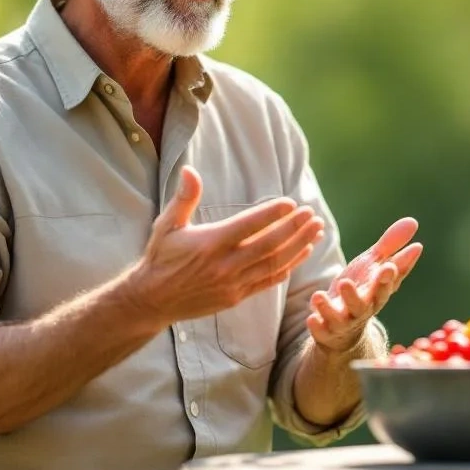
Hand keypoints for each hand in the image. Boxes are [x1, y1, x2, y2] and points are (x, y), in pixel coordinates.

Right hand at [123, 166, 324, 327]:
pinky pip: (268, 281)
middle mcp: (224, 264)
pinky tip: (302, 253)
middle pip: (269, 245)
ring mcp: (233, 283)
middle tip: (312, 215)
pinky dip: (287, 267)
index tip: (291, 203)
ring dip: (298, 247)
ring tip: (316, 231)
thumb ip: (184, 198)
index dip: (272, 214)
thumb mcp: (167, 225)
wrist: (152, 300)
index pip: (248, 226)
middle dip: (294, 229)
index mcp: (210, 243)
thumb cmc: (160, 257)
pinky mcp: (236, 297)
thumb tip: (189, 170)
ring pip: (274, 264)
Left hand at [307, 217, 422, 351]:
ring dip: (329, 309)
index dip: (389, 277)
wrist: (345, 328)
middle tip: (346, 283)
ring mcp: (343, 322)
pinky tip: (311, 318)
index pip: (386, 285)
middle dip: (356, 295)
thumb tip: (413, 221)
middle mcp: (362, 309)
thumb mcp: (374, 266)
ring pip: (339, 318)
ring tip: (318, 296)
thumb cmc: (362, 290)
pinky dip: (317, 326)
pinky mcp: (326, 331)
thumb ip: (391, 245)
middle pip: (363, 304)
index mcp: (377, 292)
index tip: (389, 267)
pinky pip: (321, 331)